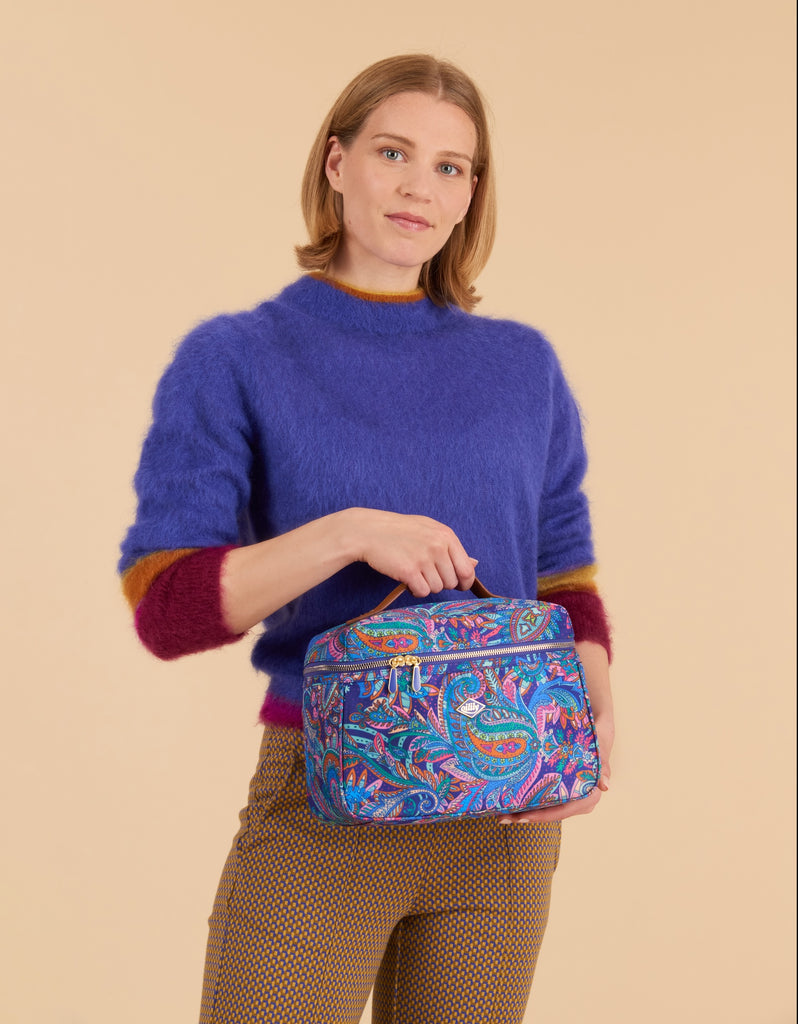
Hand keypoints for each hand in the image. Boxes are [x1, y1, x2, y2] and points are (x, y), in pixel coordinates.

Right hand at [345, 508, 477, 596]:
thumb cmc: (399, 531)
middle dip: (440, 583)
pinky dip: (415, 590)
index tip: (457, 585)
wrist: (368, 531)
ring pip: (437, 588)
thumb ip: (451, 548)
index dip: (464, 582)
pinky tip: (407, 580)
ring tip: (414, 573)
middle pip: (452, 582)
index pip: (467, 570)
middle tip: (425, 573)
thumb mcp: (429, 530)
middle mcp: (438, 546)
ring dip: (426, 586)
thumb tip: (475, 564)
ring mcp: (423, 558)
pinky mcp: (409, 571)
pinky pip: (422, 592)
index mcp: (446, 535)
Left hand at [497, 713, 613, 824]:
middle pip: (549, 814)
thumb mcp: (600, 751)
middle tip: (503, 818)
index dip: (542, 816)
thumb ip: (603, 766)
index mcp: (589, 797)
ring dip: (522, 812)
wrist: (596, 735)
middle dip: (526, 817)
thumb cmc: (597, 744)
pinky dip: (526, 803)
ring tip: (500, 814)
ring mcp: (567, 799)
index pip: (562, 811)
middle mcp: (578, 803)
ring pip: (543, 810)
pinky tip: (508, 803)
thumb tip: (605, 786)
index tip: (523, 817)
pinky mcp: (558, 793)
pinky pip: (542, 801)